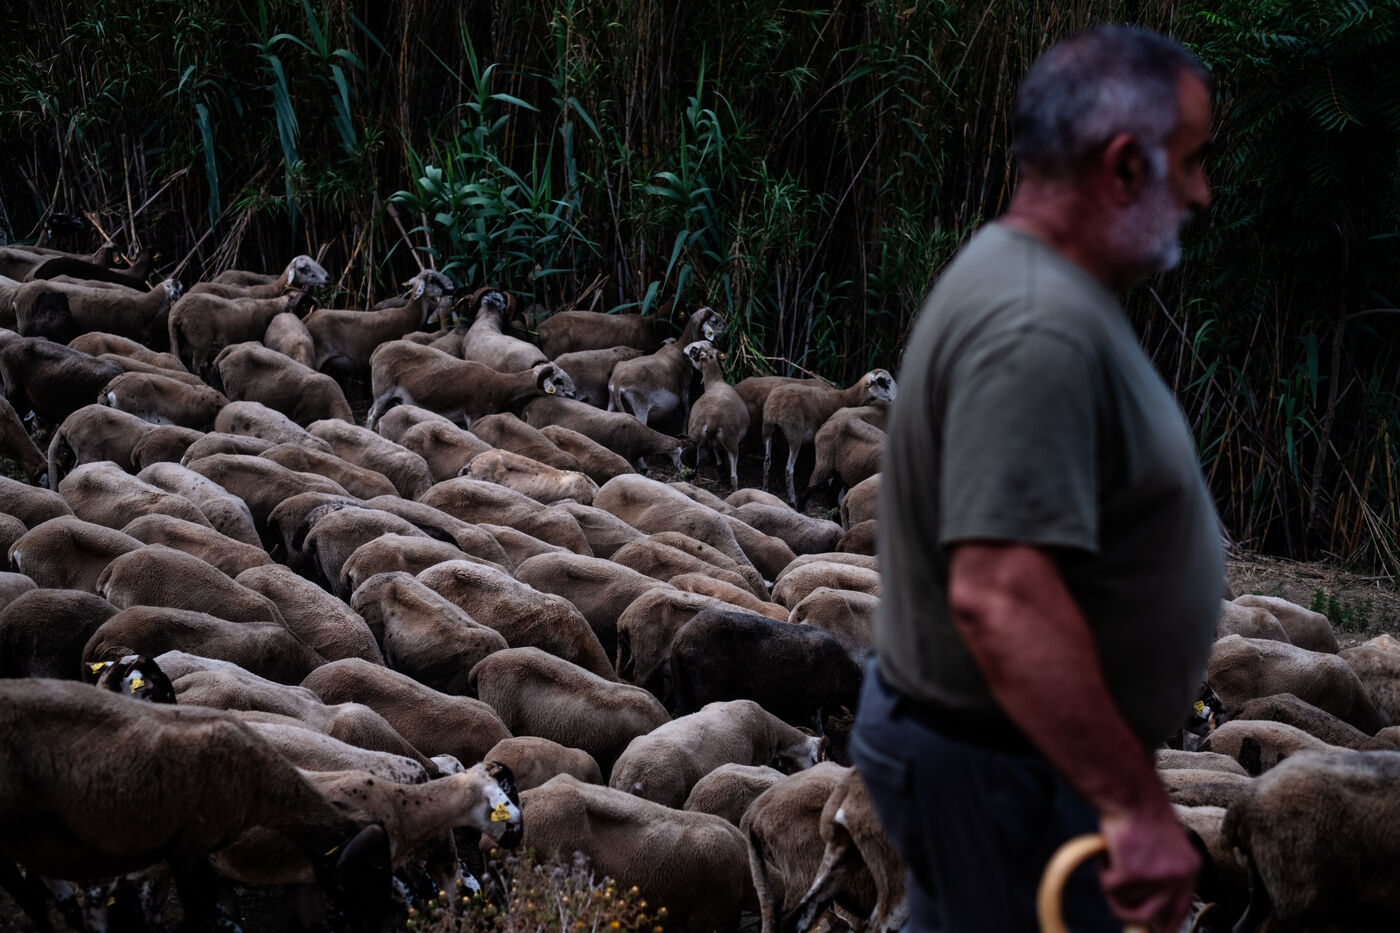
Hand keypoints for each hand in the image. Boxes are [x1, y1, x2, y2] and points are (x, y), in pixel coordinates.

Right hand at [1098, 801, 1199, 930]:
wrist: (1131, 793)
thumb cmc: (1142, 812)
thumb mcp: (1163, 845)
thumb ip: (1161, 872)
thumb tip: (1146, 904)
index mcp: (1190, 868)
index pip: (1180, 910)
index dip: (1165, 925)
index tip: (1154, 932)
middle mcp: (1178, 876)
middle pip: (1149, 916)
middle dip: (1127, 914)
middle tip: (1114, 901)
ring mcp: (1156, 877)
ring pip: (1124, 899)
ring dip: (1112, 882)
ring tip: (1113, 856)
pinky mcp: (1133, 873)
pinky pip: (1109, 887)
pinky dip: (1102, 871)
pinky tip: (1108, 851)